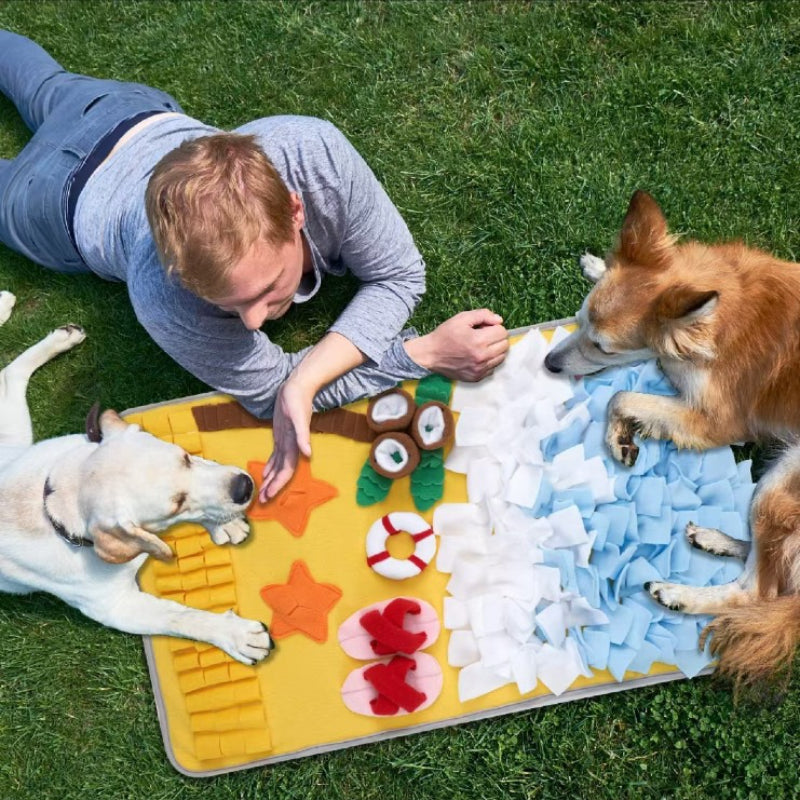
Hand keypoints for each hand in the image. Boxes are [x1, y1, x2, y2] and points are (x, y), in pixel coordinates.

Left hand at [259, 377, 312, 501]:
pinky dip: (271, 466)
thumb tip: (308, 454)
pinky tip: (266, 474)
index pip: (286, 470)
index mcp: (293, 445)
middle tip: (262, 501)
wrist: (297, 388)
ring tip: (263, 492)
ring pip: (279, 466)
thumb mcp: (298, 417)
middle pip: (282, 472)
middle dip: (273, 487)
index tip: (269, 495)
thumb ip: (303, 436)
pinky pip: (276, 456)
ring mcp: (285, 442)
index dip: (278, 484)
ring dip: (272, 479)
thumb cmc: (297, 400)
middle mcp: (290, 447)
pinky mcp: (281, 436)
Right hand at [405, 308, 508, 380]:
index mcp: (478, 341)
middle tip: (483, 337)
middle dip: (496, 338)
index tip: (483, 328)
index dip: (494, 327)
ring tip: (481, 347)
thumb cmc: (445, 335)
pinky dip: (489, 361)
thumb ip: (483, 315)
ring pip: (501, 357)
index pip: (502, 332)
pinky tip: (477, 356)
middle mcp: (481, 357)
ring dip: (495, 350)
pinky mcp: (477, 377)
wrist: (430, 354)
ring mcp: (480, 369)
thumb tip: (499, 320)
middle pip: (505, 345)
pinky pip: (493, 368)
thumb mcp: (462, 318)